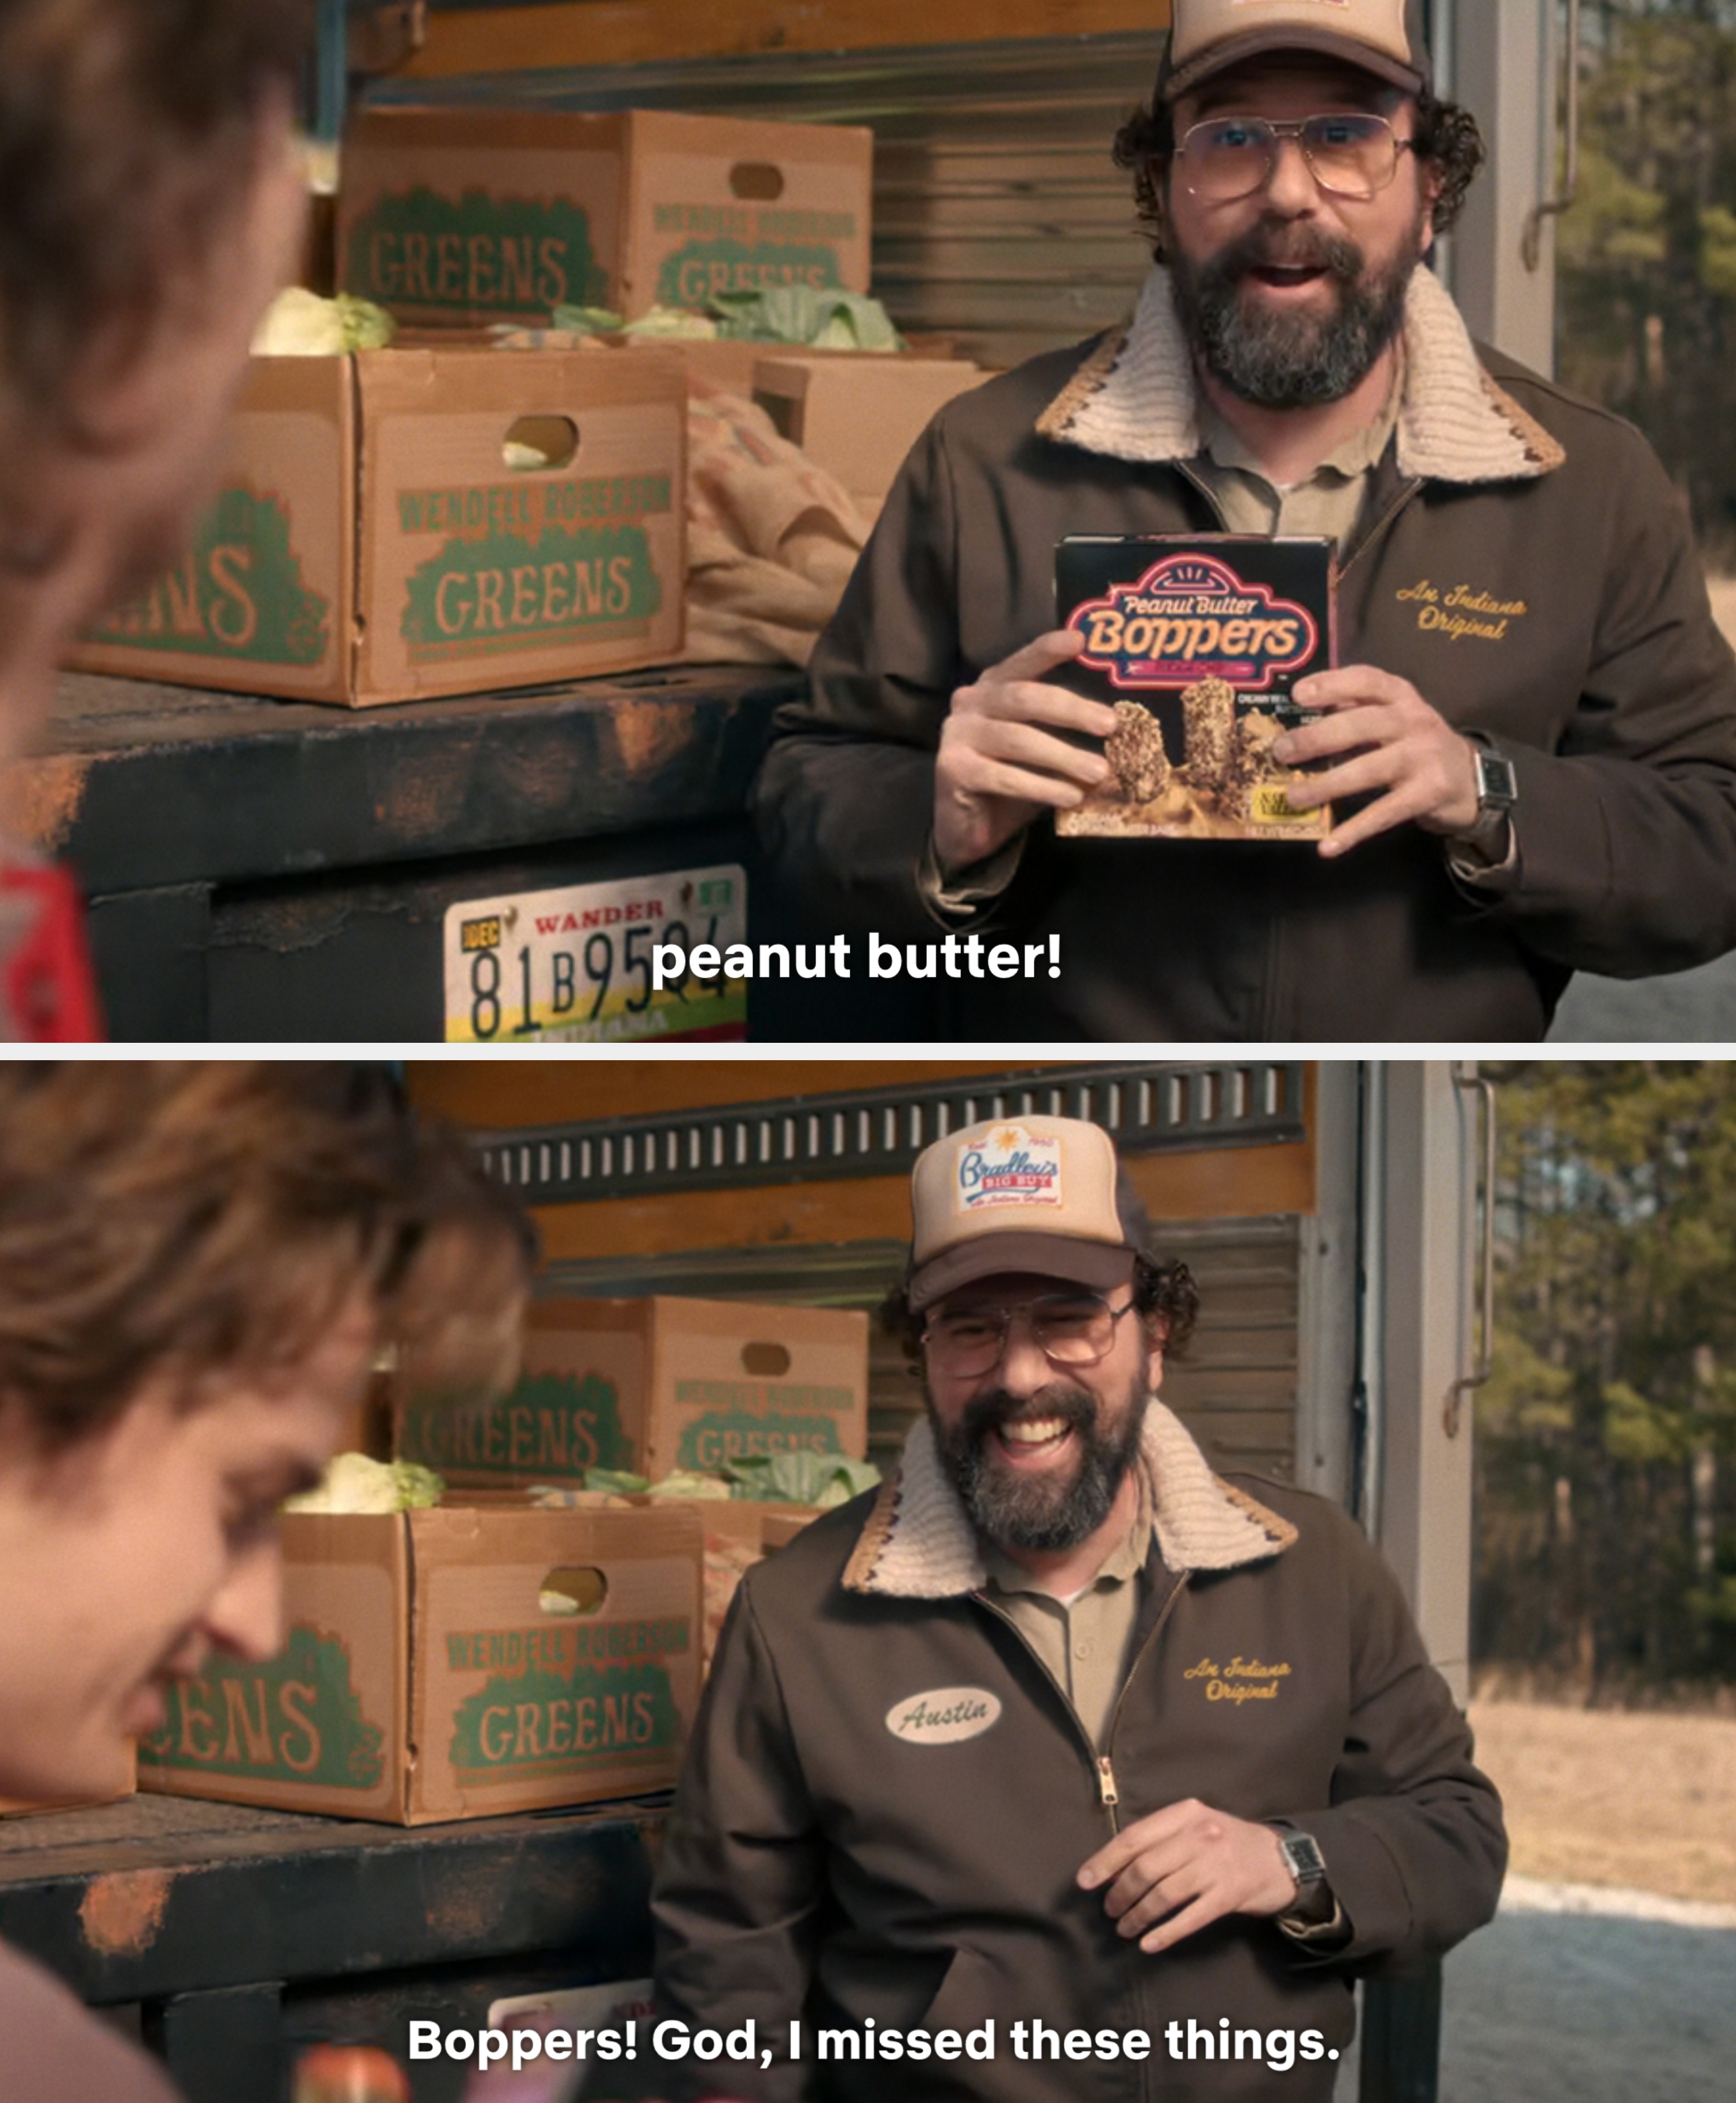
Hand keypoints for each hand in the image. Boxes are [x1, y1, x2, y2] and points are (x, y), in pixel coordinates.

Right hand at [933, 630, 1116, 873]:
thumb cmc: (1009, 781)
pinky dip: (1041, 786)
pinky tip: (1070, 797)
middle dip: (1071, 710)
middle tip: (1110, 726)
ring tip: (1099, 772)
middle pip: (1024, 698)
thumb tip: (1115, 728)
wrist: (966, 828)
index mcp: (992, 689)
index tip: (1080, 641)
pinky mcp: (952, 768)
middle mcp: (970, 703)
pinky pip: (1003, 776)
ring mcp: (957, 734)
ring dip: (1063, 756)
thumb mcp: (1040, 749)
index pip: (1021, 663)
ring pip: (1017, 739)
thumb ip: (1063, 732)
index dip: (1047, 649)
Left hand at [1076, 1800, 1297, 1953]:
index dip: (1105, 1861)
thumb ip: (1161, 1838)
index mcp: (1185, 1814)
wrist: (1282, 1858)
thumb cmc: (1228, 1842)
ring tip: (1124, 1929)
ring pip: (1164, 1894)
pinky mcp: (1230, 1896)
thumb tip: (1114, 1865)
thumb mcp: (1196, 1825)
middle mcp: (1200, 1835)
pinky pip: (1190, 1918)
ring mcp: (1216, 1866)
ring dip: (1138, 1915)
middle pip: (1146, 1868)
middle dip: (1120, 1892)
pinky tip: (1149, 1944)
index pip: (1134, 1837)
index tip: (1084, 1881)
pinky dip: (1166, 1933)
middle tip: (1108, 1910)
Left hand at [1274, 666, 1479, 858]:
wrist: (1473, 779)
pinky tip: (1327, 846)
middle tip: (1282, 752)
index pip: (1366, 680)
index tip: (1297, 695)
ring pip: (1369, 769)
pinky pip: (1384, 813)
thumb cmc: (1417, 745)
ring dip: (1327, 785)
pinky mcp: (1428, 793)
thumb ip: (1355, 714)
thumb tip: (1297, 725)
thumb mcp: (1395, 719)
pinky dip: (1354, 831)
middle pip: (1361, 724)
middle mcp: (1413, 721)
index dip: (1332, 684)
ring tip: (1293, 797)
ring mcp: (1423, 757)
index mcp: (1401, 697)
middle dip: (1317, 737)